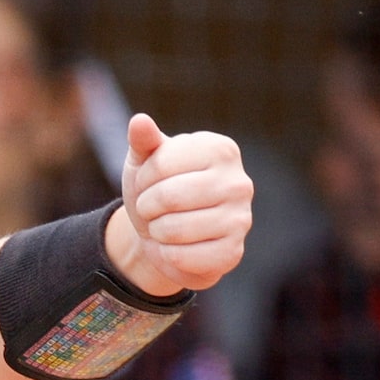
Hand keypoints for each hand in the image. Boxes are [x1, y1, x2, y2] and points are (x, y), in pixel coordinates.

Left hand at [105, 114, 251, 295]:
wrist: (163, 233)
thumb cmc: (155, 189)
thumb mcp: (144, 161)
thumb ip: (143, 141)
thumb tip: (139, 121)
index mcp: (220, 149)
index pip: (161, 164)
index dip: (142, 180)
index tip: (147, 184)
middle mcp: (238, 182)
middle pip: (168, 197)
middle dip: (147, 207)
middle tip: (151, 209)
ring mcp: (240, 219)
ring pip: (174, 229)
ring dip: (155, 232)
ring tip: (162, 226)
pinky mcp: (232, 252)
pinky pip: (182, 258)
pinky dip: (165, 255)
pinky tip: (173, 248)